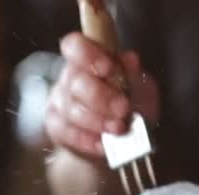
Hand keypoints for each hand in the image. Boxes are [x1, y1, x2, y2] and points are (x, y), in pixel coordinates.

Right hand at [45, 32, 158, 159]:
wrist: (122, 145)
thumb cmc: (131, 110)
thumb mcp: (141, 90)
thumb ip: (135, 76)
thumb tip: (130, 59)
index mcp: (90, 61)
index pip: (75, 46)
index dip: (88, 54)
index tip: (108, 68)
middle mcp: (71, 78)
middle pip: (76, 82)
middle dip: (101, 97)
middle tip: (123, 108)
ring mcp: (61, 103)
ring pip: (72, 110)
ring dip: (98, 121)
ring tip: (119, 128)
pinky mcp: (57, 128)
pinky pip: (67, 133)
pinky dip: (88, 140)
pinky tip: (103, 144)